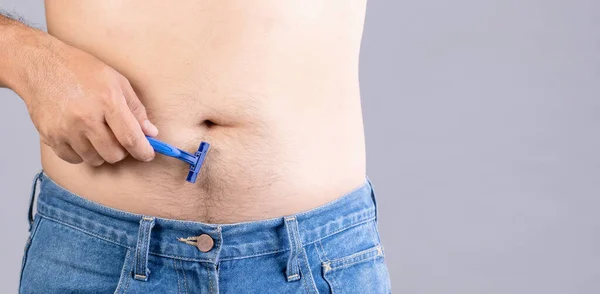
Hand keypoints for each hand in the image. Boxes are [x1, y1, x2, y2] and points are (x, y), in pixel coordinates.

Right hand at [17, 36, 157, 165]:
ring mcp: (66, 129)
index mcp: (108, 101)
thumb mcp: (117, 81)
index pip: (131, 138)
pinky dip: (80, 152)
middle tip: (117, 136)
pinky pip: (74, 159)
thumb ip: (136, 109)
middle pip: (114, 155)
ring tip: (96, 132)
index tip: (147, 155)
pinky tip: (80, 135)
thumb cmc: (81, 70)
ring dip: (100, 151)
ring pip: (95, 160)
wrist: (41, 65)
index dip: (143, 151)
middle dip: (121, 150)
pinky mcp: (50, 137)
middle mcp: (86, 118)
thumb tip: (151, 133)